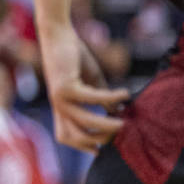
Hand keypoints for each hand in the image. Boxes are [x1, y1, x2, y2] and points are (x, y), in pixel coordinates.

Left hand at [42, 25, 129, 152]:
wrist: (57, 33)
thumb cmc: (73, 56)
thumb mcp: (90, 82)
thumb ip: (102, 99)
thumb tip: (120, 114)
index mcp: (60, 107)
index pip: (65, 136)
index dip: (82, 147)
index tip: (101, 151)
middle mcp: (57, 105)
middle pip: (76, 137)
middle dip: (100, 139)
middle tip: (120, 131)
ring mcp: (59, 97)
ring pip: (85, 122)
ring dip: (108, 125)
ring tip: (126, 122)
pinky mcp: (66, 85)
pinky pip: (93, 98)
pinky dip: (111, 98)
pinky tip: (124, 94)